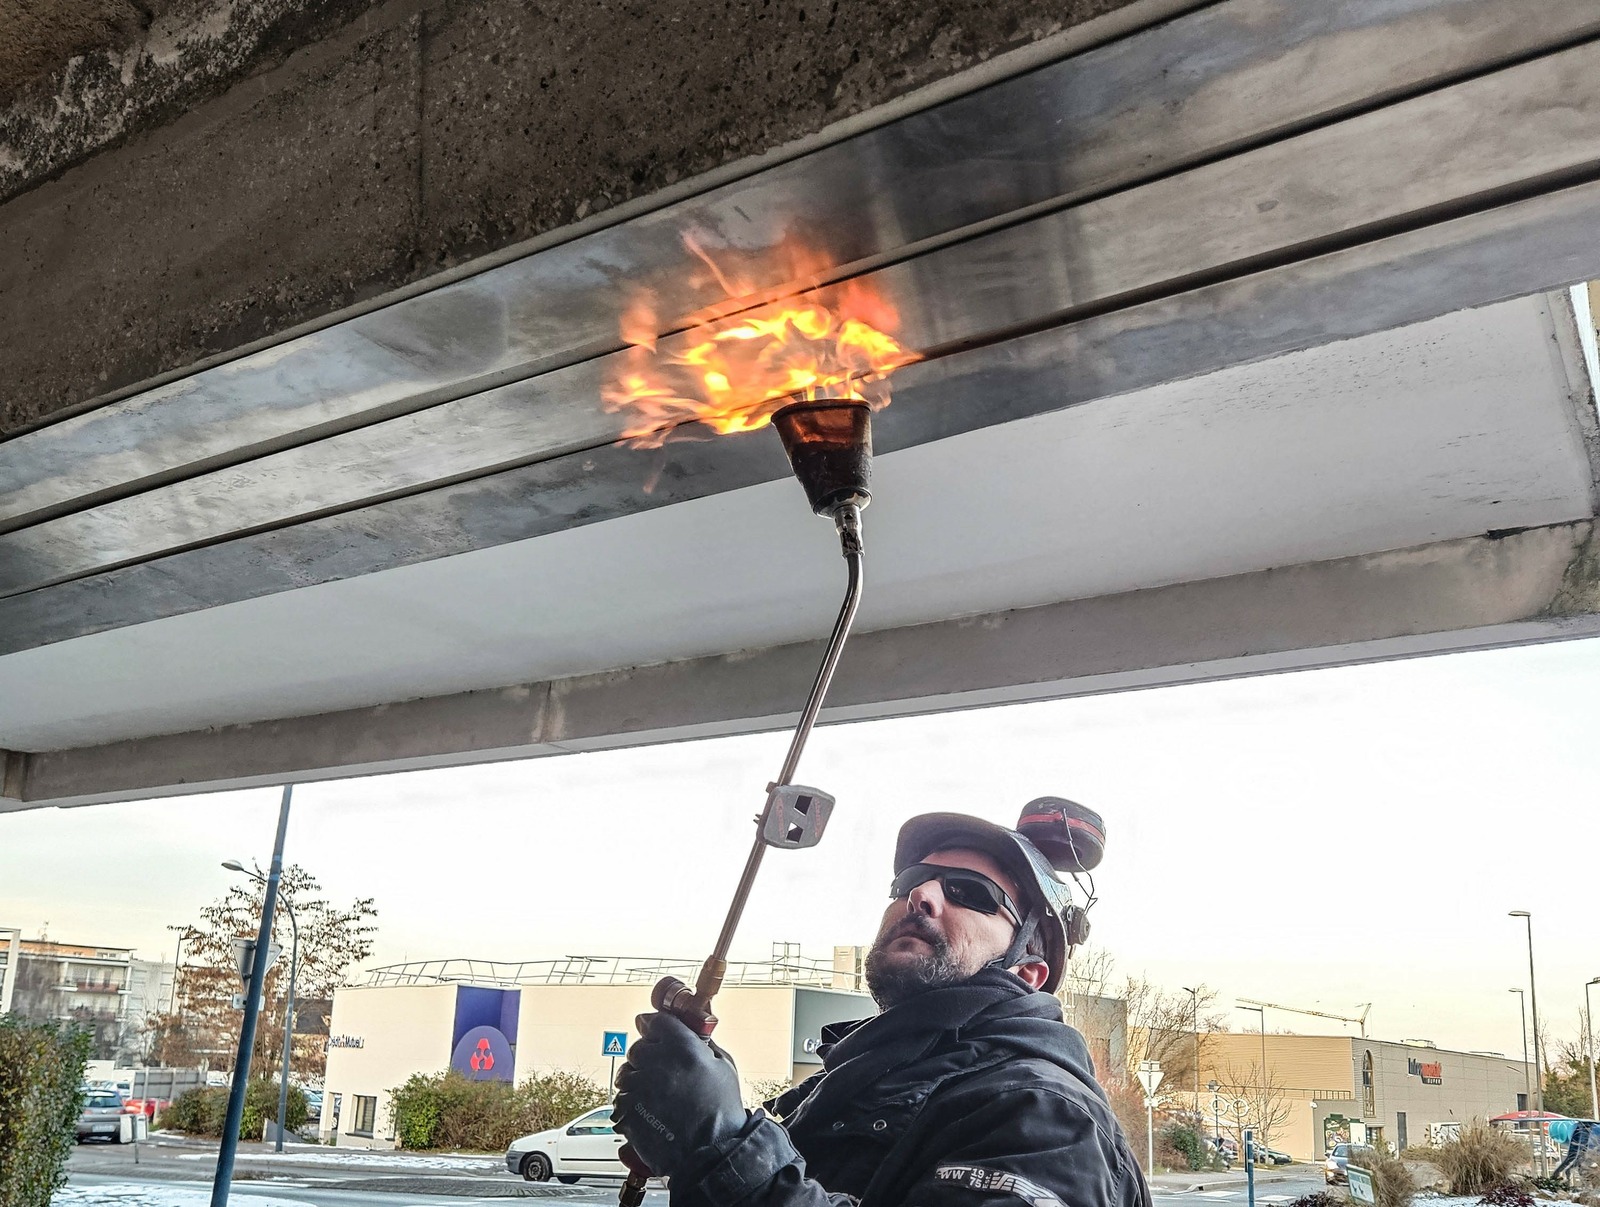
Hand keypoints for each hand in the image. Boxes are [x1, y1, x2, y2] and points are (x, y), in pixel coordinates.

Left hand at [612, 1009, 749, 1177]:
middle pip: (637, 1047)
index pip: (655, 1021)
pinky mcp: (629, 1112)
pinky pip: (620, 1100)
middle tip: (660, 1071)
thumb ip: (703, 1043)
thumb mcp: (724, 1066)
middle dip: (646, 1057)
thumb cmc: (723, 1112)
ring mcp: (641, 1088)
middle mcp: (658, 1063)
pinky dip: (630, 1106)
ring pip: (626, 1074)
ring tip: (656, 1097)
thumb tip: (691, 1030)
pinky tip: (648, 1113)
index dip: (653, 1026)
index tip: (650, 1028)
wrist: (713, 1151)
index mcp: (683, 1047)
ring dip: (636, 1082)